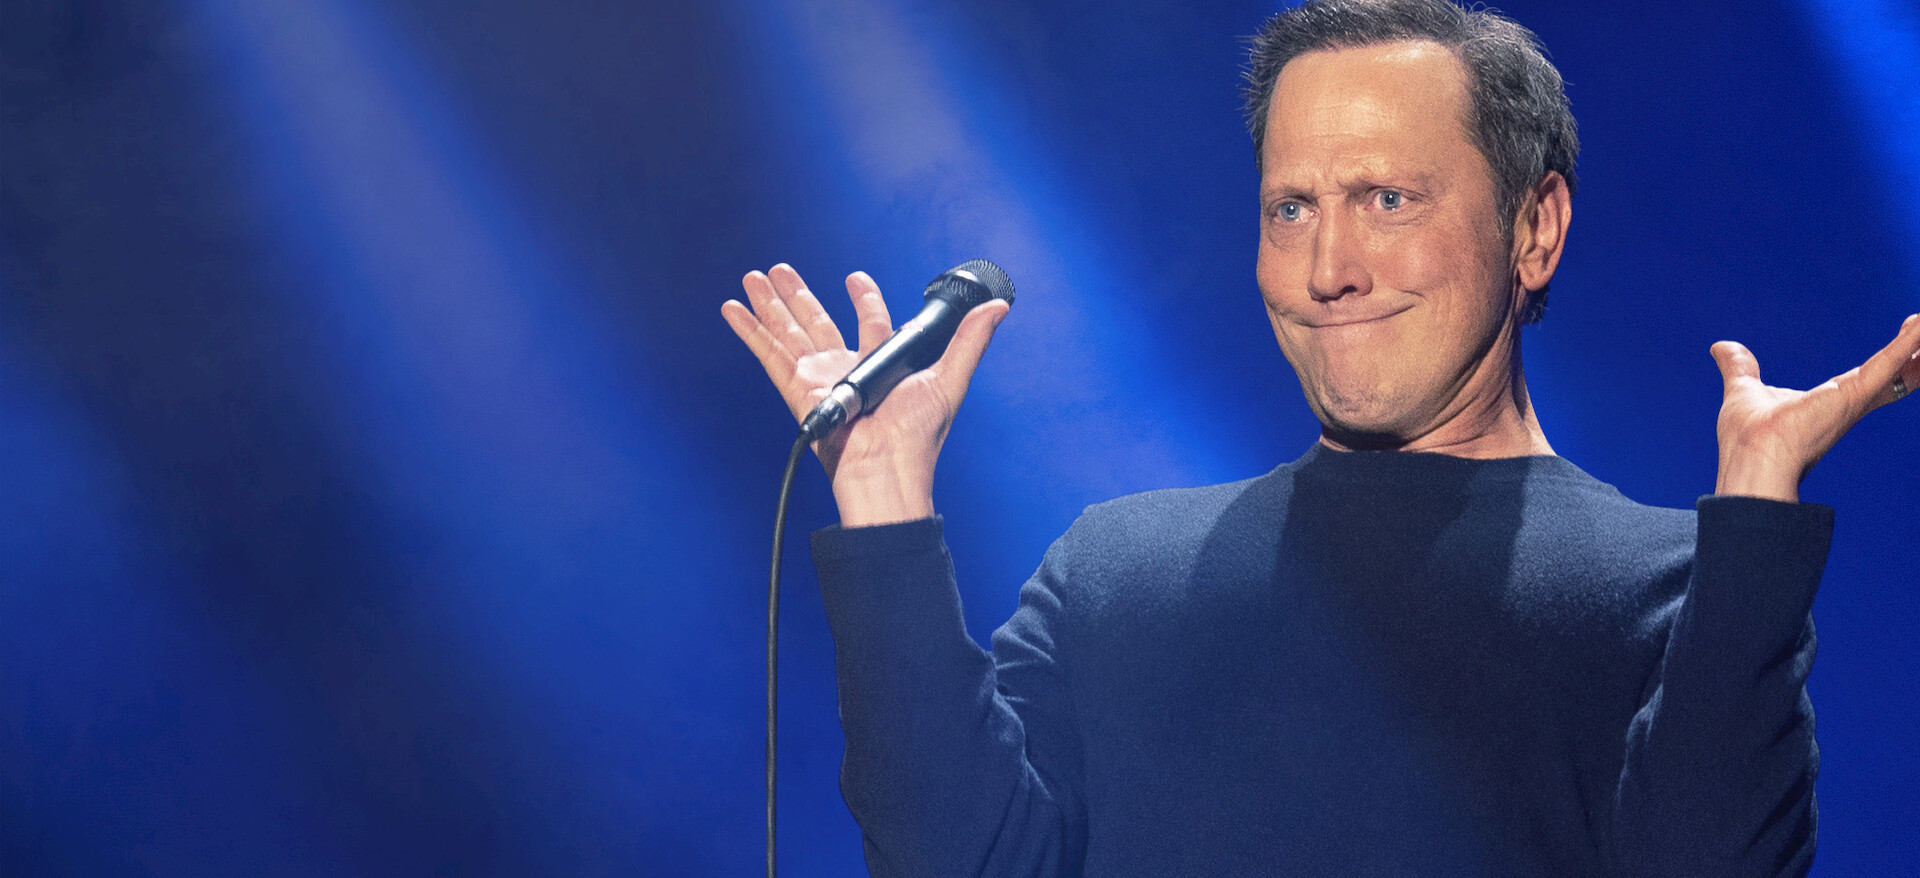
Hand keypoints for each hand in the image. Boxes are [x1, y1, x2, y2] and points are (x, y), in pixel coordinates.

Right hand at [722, 264, 1009, 525]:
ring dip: (769, 304)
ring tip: (753, 277)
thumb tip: (996, 308)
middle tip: (780, 270)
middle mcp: (845, 370)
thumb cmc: (917, 438)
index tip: (856, 278)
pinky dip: (749, 330)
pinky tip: (733, 308)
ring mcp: (818, 380)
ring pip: (788, 332)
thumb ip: (968, 341)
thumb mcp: (948, 379)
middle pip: (816, 321)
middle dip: (797, 294)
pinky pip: (769, 354)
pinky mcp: (797, 390)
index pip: (870, 324)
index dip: (864, 299)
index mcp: (879, 366)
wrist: (886, 470)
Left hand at [1710, 313, 1919, 501]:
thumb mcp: (1743, 388)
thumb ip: (1738, 367)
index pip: (1870, 377)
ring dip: (1916, 345)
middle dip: (1916, 355)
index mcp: (1830, 403)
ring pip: (1898, 366)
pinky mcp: (1853, 394)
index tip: (1913, 339)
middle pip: (1894, 373)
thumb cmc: (1746, 437)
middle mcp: (1849, 404)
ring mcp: (1854, 400)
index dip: (1893, 360)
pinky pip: (1887, 363)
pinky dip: (1907, 343)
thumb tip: (1720, 347)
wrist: (1751, 460)